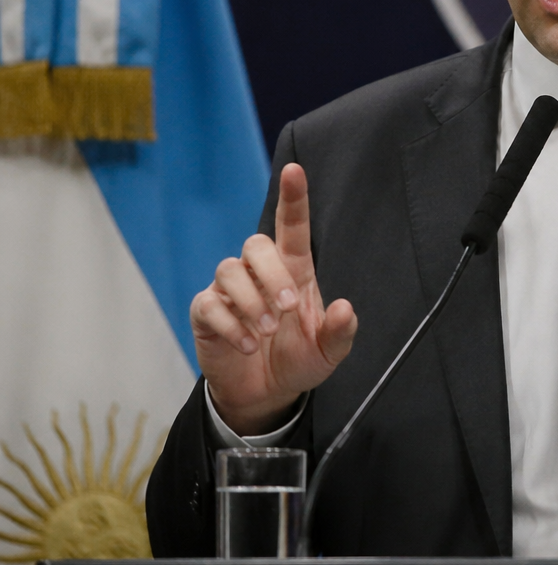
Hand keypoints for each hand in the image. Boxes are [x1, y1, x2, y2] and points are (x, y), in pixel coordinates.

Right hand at [190, 163, 357, 434]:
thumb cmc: (299, 360)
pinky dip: (230, 325)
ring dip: (251, 302)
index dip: (293, 197)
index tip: (294, 170)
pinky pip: (208, 304)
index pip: (292, 226)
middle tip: (287, 309)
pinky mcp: (206, 312)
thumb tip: (345, 308)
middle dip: (272, 274)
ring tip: (266, 333)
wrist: (265, 394)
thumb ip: (340, 332)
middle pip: (256, 244)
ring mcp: (230, 290)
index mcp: (294, 271)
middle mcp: (260, 273)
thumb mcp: (329, 352)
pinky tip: (246, 345)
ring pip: (230, 271)